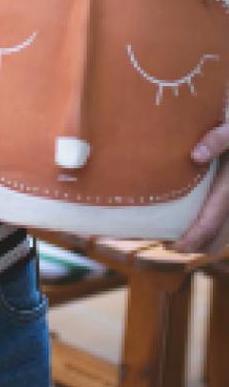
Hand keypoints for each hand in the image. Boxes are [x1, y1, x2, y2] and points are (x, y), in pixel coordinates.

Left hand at [172, 121, 228, 252]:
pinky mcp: (228, 201)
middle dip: (193, 247)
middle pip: (217, 240)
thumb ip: (220, 139)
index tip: (173, 247)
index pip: (212, 224)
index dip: (193, 239)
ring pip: (222, 238)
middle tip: (164, 244)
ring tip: (171, 237)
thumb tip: (197, 155)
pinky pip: (222, 226)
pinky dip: (207, 233)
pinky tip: (185, 224)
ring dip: (200, 243)